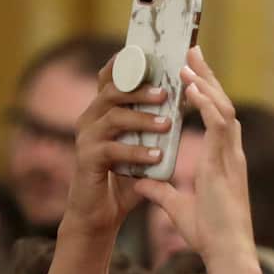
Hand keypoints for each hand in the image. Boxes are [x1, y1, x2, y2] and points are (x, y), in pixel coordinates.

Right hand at [60, 57, 170, 237]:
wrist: (99, 215)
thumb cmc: (123, 179)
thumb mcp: (141, 146)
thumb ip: (156, 125)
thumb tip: (188, 101)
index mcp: (101, 111)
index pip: (110, 78)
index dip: (127, 65)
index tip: (152, 59)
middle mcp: (89, 119)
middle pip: (113, 92)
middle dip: (141, 90)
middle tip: (166, 94)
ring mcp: (85, 139)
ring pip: (114, 117)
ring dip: (142, 119)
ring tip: (166, 125)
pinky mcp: (86, 160)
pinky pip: (113, 149)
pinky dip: (137, 152)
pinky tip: (156, 157)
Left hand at [135, 47, 257, 269]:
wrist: (225, 252)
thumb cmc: (208, 234)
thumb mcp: (176, 206)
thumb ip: (159, 191)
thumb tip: (139, 182)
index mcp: (221, 160)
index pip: (214, 116)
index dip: (203, 93)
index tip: (188, 73)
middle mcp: (229, 153)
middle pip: (221, 103)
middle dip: (205, 76)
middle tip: (190, 51)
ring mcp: (231, 156)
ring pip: (223, 107)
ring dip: (205, 82)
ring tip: (187, 60)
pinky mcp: (227, 163)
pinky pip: (220, 124)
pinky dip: (207, 103)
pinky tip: (191, 88)